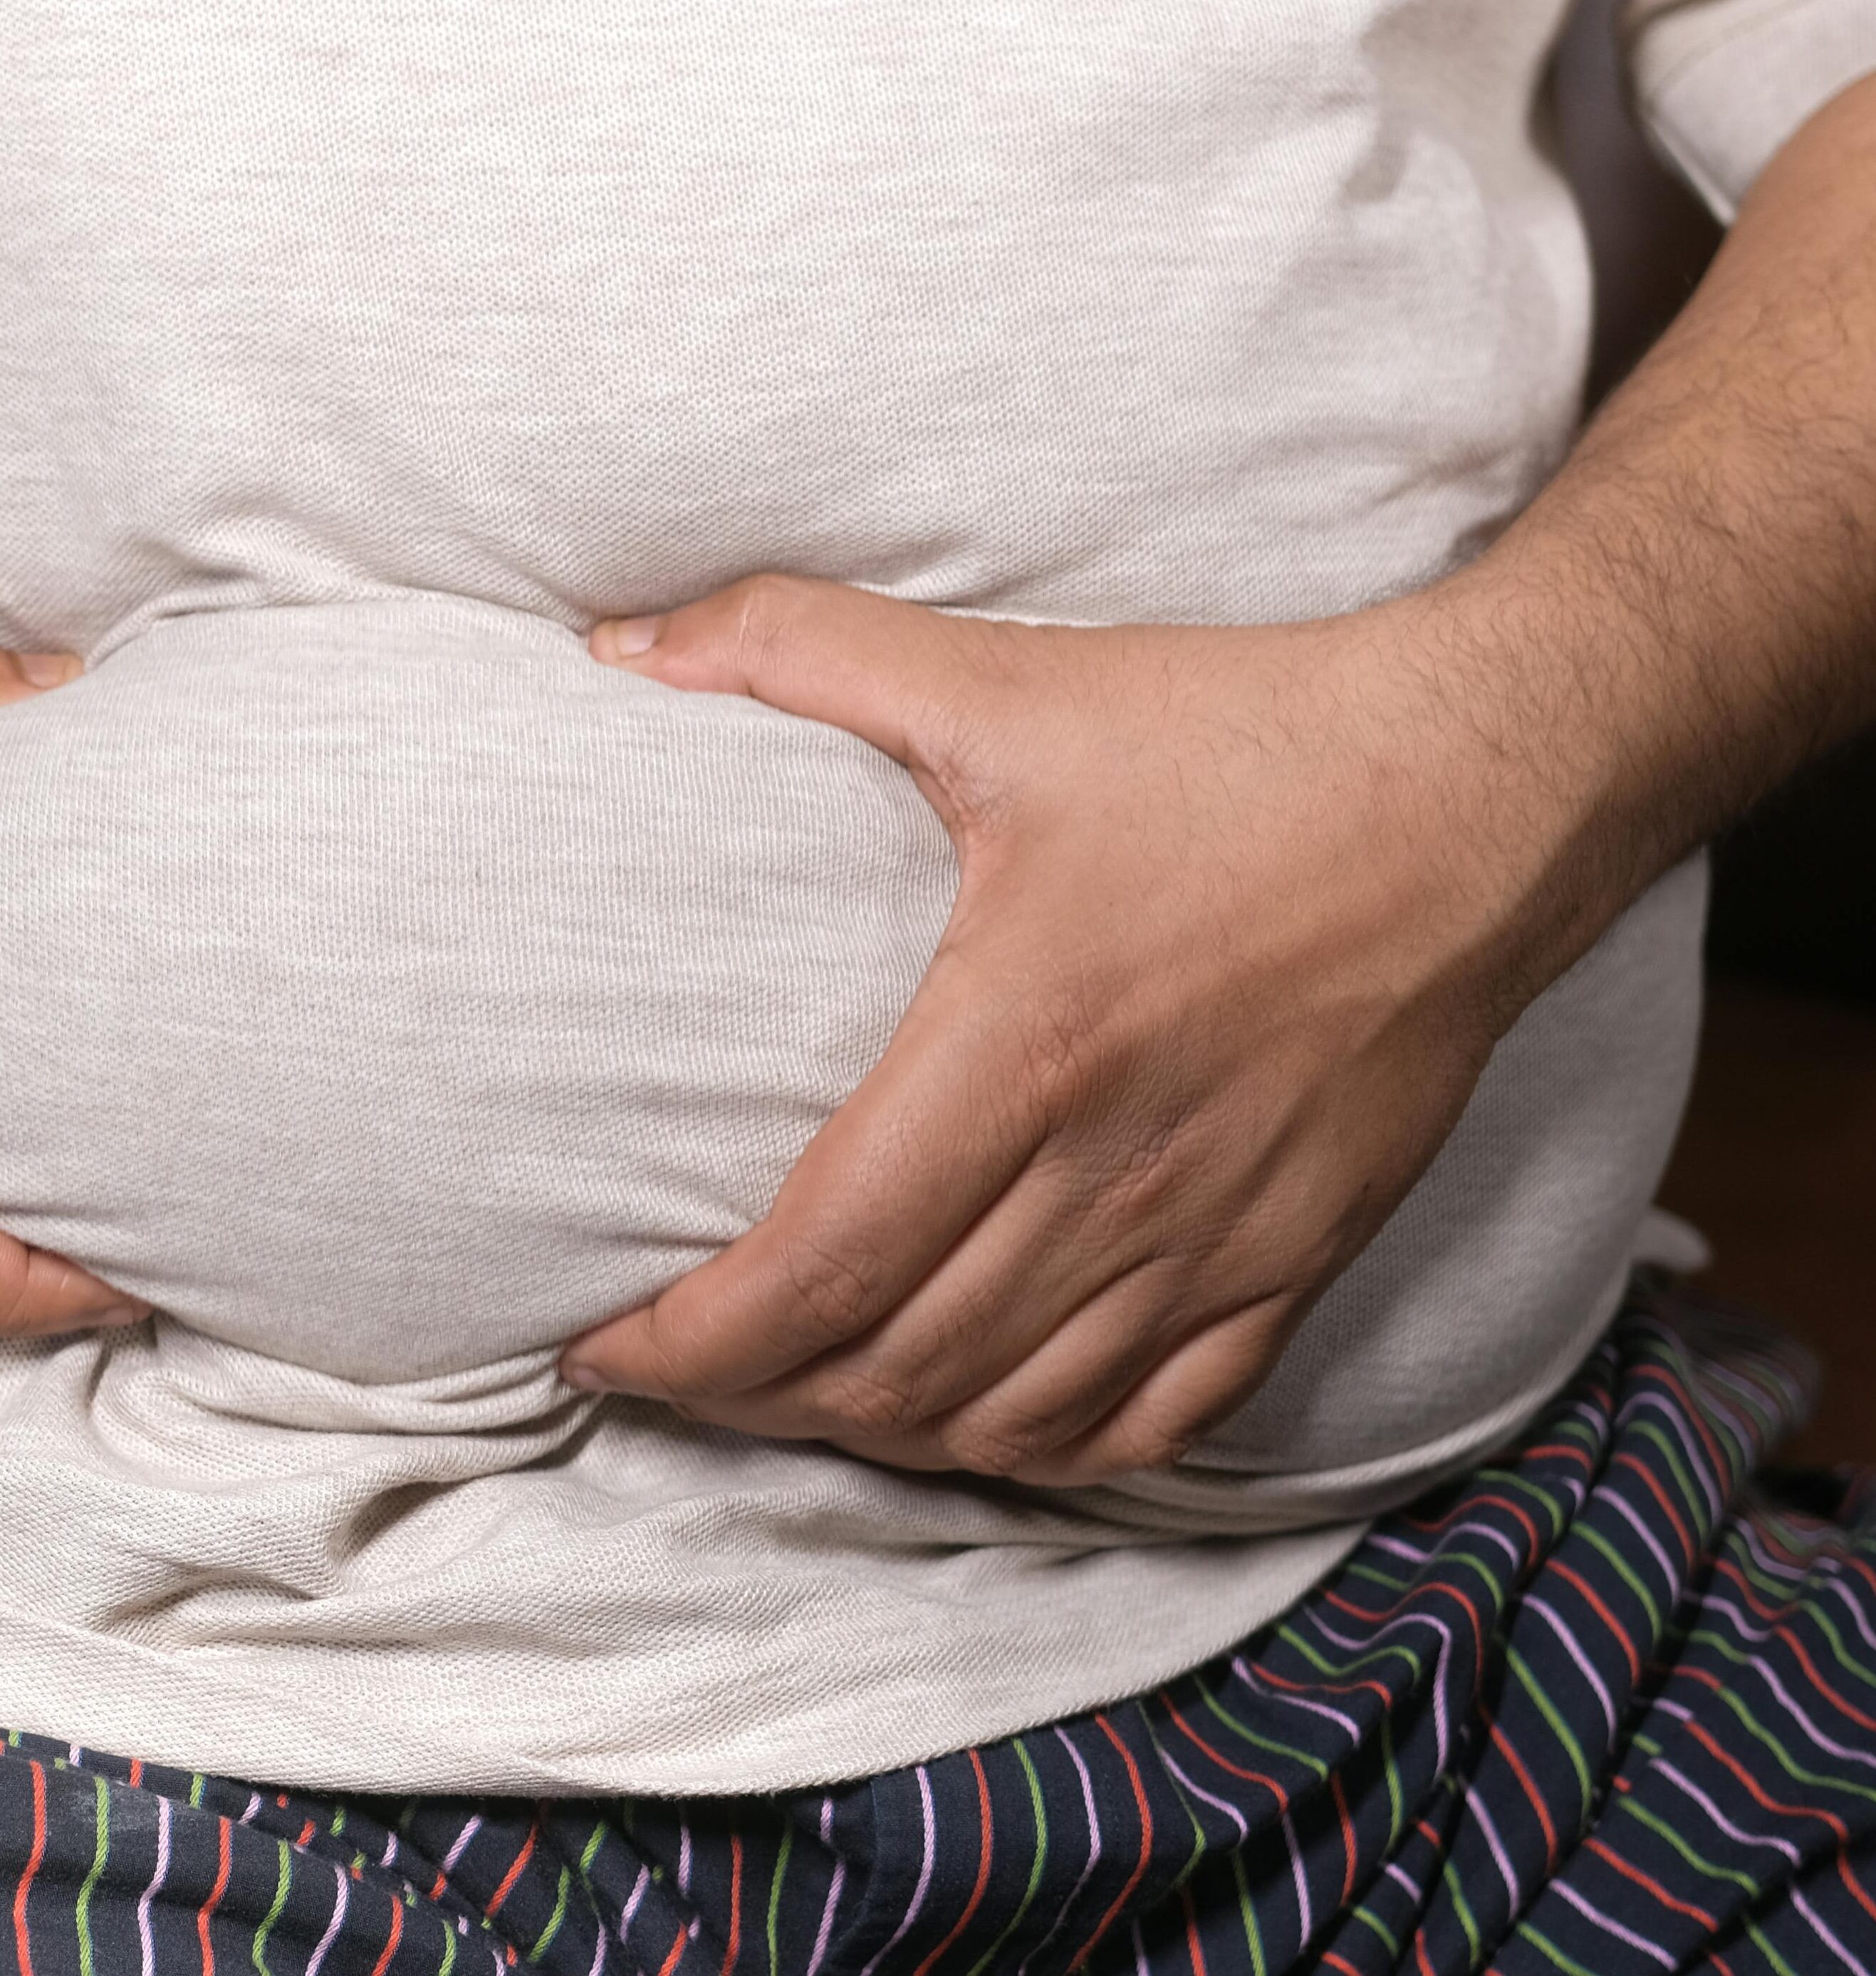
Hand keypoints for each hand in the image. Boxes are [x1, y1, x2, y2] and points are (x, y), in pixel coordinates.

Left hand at [557, 572, 1592, 1483]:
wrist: (1489, 784)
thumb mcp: (1006, 677)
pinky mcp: (1298, 1259)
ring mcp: (1217, 1235)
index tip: (599, 1344)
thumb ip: (797, 648)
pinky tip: (965, 1418)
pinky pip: (1148, 1425)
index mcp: (1023, 1048)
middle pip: (891, 1369)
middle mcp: (1118, 1172)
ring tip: (786, 1391)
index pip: (817, 1269)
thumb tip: (617, 640)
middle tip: (669, 1363)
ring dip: (876, 1432)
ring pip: (1007, 1418)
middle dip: (750, 1396)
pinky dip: (1034, 1448)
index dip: (690, 1342)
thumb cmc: (1241, 737)